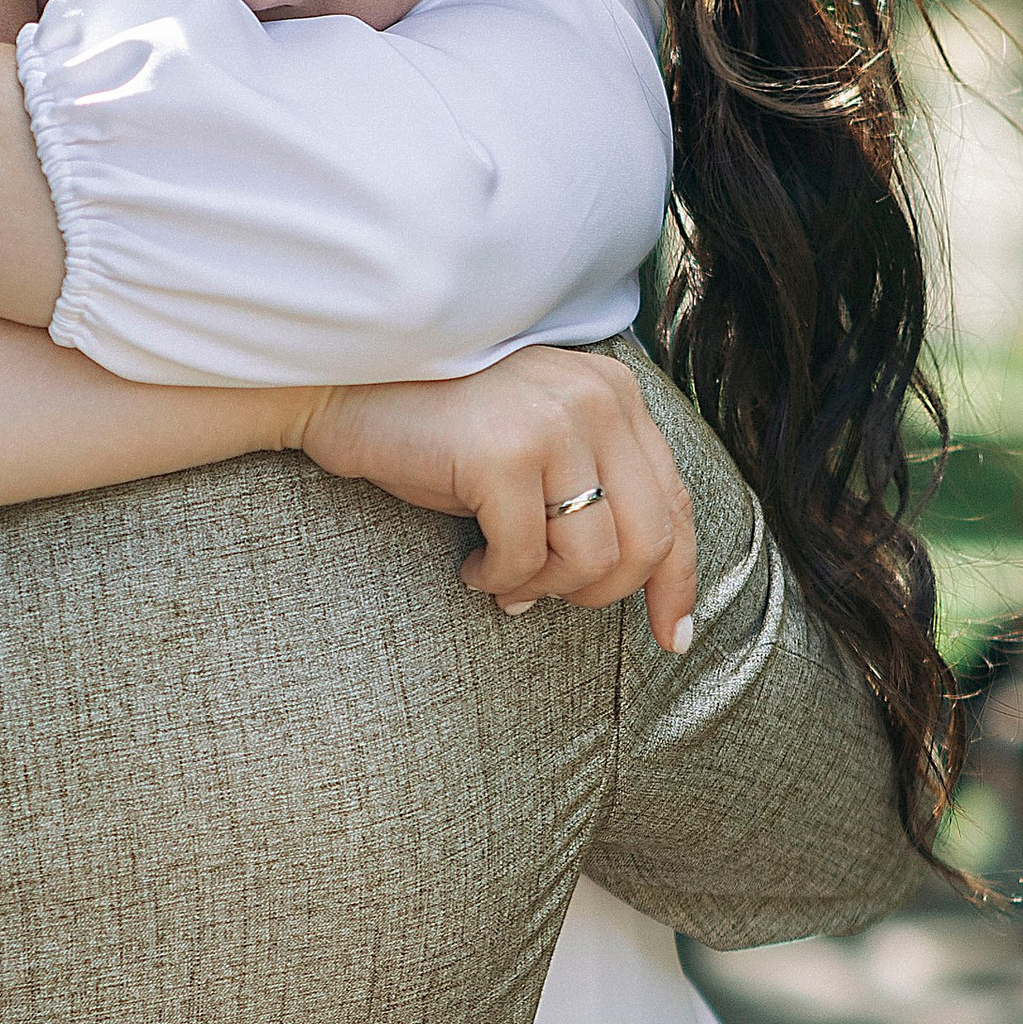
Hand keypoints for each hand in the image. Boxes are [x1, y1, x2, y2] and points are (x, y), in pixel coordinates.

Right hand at [298, 351, 698, 652]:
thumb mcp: (534, 447)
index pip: (677, 502)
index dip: (678, 579)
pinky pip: (526, 560)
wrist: (344, 387)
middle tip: (543, 598)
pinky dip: (498, 581)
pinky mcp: (505, 454)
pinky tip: (470, 569)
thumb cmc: (436, 429)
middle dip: (600, 594)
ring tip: (500, 578)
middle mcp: (598, 399)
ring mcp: (554, 423)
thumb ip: (589, 488)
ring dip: (542, 589)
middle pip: (649, 541)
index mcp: (616, 395)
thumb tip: (626, 581)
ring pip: (593, 559)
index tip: (671, 636)